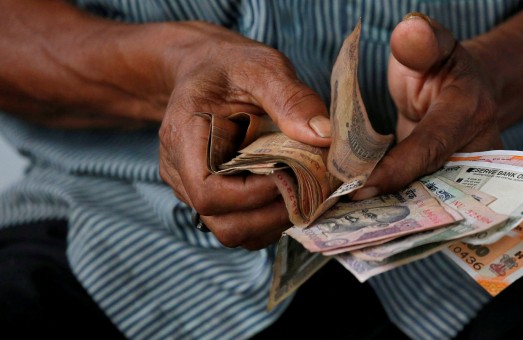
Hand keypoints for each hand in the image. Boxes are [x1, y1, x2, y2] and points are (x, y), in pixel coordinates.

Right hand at [158, 22, 330, 248]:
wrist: (207, 70)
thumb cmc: (230, 66)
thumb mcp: (262, 67)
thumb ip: (291, 98)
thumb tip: (323, 137)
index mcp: (184, 137)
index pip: (209, 192)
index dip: (254, 195)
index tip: (290, 174)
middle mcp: (180, 171)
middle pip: (223, 223)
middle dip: (271, 215)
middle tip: (308, 190)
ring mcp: (193, 188)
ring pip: (233, 231)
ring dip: (273, 222)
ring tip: (303, 193)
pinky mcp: (213, 197)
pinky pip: (240, 224)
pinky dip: (269, 219)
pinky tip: (291, 194)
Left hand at [353, 12, 501, 199]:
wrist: (461, 84)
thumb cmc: (438, 61)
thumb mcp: (430, 45)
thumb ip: (421, 41)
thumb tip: (410, 28)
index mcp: (469, 111)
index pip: (430, 147)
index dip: (397, 169)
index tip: (360, 187)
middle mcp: (472, 149)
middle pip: (431, 185)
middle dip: (391, 204)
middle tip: (345, 214)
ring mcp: (460, 172)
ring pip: (426, 200)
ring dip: (388, 212)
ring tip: (346, 222)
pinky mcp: (442, 183)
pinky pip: (419, 200)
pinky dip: (391, 208)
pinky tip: (357, 217)